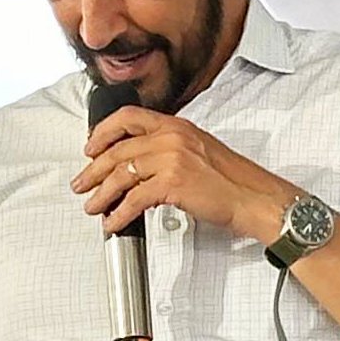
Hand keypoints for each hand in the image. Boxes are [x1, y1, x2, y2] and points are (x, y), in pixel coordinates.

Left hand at [73, 104, 295, 240]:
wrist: (257, 199)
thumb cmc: (236, 182)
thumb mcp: (202, 153)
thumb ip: (172, 151)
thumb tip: (142, 169)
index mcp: (178, 126)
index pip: (129, 117)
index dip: (103, 132)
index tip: (91, 147)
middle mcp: (172, 137)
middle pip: (118, 150)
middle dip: (93, 170)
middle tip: (82, 184)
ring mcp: (172, 158)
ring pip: (121, 174)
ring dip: (101, 194)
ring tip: (93, 207)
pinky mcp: (173, 183)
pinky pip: (134, 199)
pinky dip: (119, 214)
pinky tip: (114, 223)